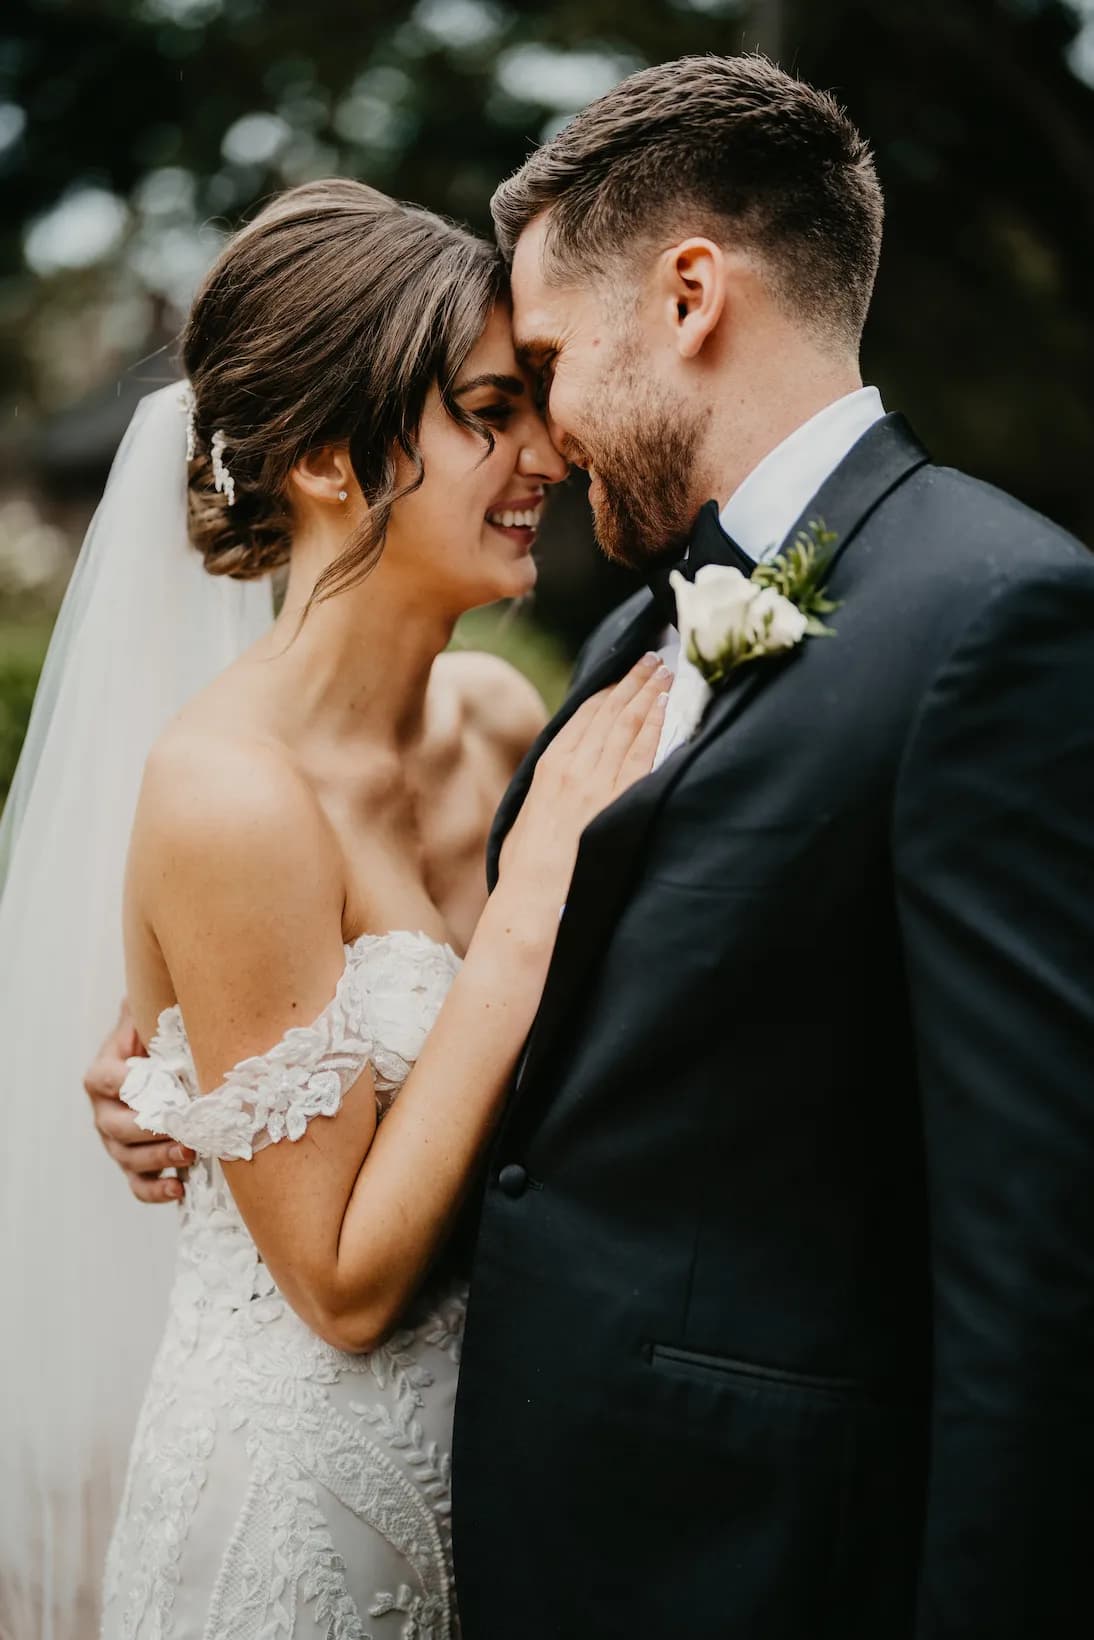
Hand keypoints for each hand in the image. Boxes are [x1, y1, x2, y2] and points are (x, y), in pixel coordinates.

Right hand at [84, 1000, 194, 1202]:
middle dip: (151, 1131)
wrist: (169, 1060)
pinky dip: (156, 1191)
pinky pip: (138, 1184)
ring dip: (159, 1160)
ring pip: (128, 1158)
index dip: (128, 1086)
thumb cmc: (161, 1036)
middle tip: (184, 1129)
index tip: (160, 1087)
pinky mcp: (134, 1161)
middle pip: (117, 1127)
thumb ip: (154, 1002)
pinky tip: (179, 1188)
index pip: (107, 1080)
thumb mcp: (152, 1016)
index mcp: (104, 1072)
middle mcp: (104, 1109)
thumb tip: (176, 982)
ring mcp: (117, 1140)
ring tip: (190, 1154)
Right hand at [501, 651, 668, 899]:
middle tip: (656, 658)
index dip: (608, 690)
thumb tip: (562, 787)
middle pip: (610, 711)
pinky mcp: (617, 799)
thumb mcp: (528, 818)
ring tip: (668, 671)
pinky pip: (642, 751)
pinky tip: (668, 705)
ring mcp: (596, 781)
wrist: (534, 899)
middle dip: (634, 681)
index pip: (584, 715)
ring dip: (650, 693)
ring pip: (628, 724)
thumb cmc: (527, 869)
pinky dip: (655, 723)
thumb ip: (548, 793)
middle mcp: (573, 765)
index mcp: (549, 765)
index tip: (625, 672)